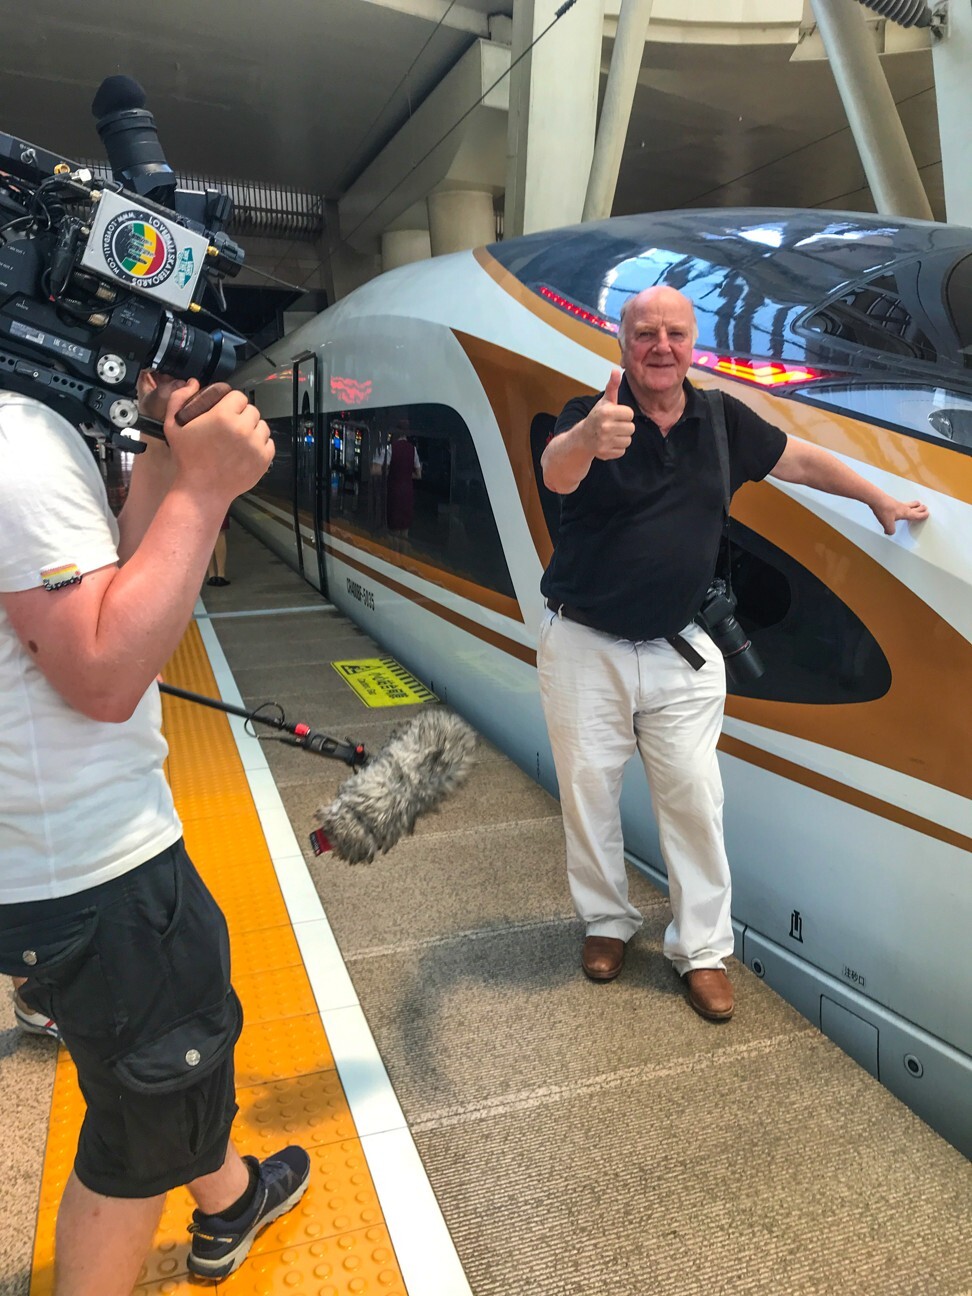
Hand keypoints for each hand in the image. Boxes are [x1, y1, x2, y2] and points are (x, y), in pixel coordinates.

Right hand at [164, 380, 274, 501]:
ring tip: (239, 438)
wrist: (202, 490)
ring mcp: (256, 445)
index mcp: (223, 416)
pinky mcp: (264, 460)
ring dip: (252, 429)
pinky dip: (260, 444)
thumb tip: (193, 383)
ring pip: (262, 426)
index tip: (225, 409)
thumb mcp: (173, 426)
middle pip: (251, 410)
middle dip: (242, 415)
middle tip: (230, 426)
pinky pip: (269, 443)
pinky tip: (247, 449)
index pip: (238, 396)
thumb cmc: (187, 459)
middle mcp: (243, 428)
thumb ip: (179, 399)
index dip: (231, 401)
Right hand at [588, 369, 634, 460]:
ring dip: (621, 438)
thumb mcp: (604, 401)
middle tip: (613, 426)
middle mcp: (605, 427)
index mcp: (606, 412)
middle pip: (631, 428)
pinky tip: (609, 443)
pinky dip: (617, 448)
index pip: (630, 414)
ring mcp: (604, 441)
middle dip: (624, 427)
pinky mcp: (605, 453)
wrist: (582, 438)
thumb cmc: (597, 416)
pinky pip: (622, 451)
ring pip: (628, 440)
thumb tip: (616, 369)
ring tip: (611, 434)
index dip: (624, 415)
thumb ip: (612, 386)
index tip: (615, 415)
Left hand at [871, 496, 928, 534]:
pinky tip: (902, 505)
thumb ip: (890, 530)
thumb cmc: (883, 509)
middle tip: (925, 508)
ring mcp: (898, 503)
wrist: (876, 499)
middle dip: (921, 508)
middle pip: (916, 507)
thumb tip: (890, 532)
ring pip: (910, 503)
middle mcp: (903, 507)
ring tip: (917, 504)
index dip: (923, 515)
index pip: (917, 515)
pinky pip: (902, 503)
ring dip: (915, 504)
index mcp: (906, 513)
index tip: (927, 514)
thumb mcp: (887, 524)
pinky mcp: (893, 501)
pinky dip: (906, 504)